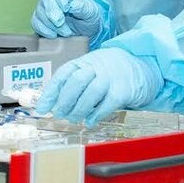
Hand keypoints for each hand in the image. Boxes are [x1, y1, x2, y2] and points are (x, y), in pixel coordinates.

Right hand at [32, 0, 103, 38]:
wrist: (83, 30)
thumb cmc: (87, 16)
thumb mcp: (91, 12)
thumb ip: (83, 8)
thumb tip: (73, 5)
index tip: (66, 8)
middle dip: (53, 12)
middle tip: (61, 23)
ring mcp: (43, 7)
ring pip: (40, 13)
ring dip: (52, 24)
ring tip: (66, 32)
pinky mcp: (39, 19)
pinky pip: (36, 24)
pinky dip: (45, 31)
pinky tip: (55, 35)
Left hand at [35, 49, 161, 126]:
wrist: (141, 65)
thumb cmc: (110, 72)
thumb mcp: (91, 71)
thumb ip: (73, 85)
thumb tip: (52, 104)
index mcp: (85, 61)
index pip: (64, 74)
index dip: (51, 92)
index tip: (42, 108)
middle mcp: (98, 66)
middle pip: (76, 80)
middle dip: (65, 100)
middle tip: (60, 114)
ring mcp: (112, 77)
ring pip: (91, 92)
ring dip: (79, 109)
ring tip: (74, 118)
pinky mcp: (124, 89)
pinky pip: (108, 102)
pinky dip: (97, 114)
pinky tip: (90, 120)